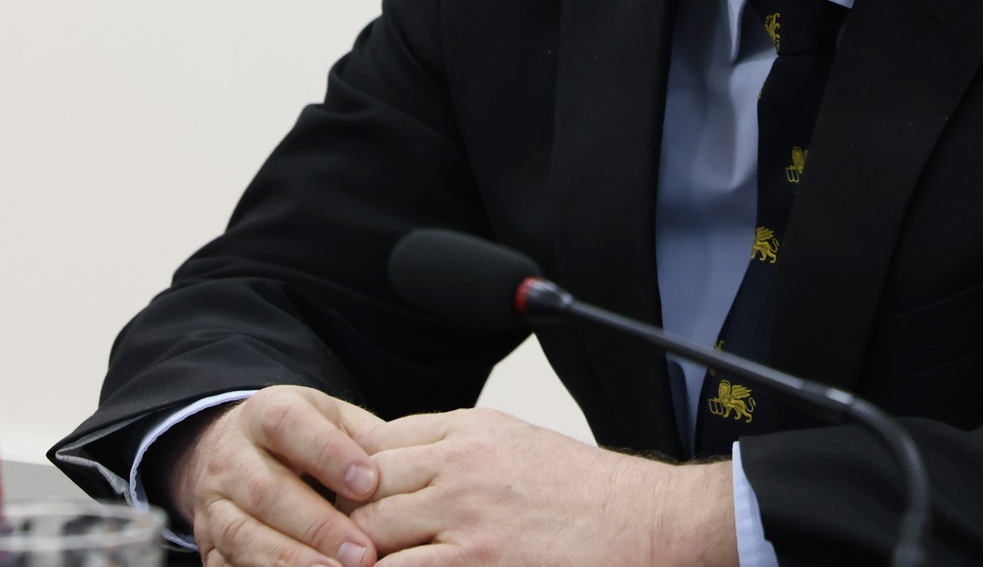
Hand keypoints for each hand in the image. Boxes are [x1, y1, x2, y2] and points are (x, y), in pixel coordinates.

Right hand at [170, 386, 389, 566]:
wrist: (239, 453)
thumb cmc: (305, 438)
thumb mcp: (333, 420)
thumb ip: (364, 438)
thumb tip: (402, 466)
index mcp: (265, 413)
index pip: (289, 424)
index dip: (328, 454)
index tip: (368, 483)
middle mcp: (229, 457)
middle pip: (266, 490)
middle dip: (317, 525)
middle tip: (363, 553)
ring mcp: (212, 505)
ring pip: (243, 534)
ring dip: (292, 560)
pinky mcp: (207, 545)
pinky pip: (227, 566)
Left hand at [351, 407, 735, 566]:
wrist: (645, 522)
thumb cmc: (586, 494)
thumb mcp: (517, 444)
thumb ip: (460, 449)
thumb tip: (407, 466)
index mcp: (469, 428)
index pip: (377, 442)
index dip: (352, 477)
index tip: (342, 503)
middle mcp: (459, 462)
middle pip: (363, 484)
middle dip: (345, 517)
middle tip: (336, 544)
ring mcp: (465, 512)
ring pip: (368, 529)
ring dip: (358, 553)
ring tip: (349, 564)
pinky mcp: (476, 560)